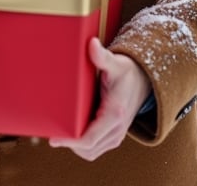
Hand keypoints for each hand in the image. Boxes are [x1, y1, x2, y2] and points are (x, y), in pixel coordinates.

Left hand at [48, 36, 151, 160]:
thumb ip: (102, 56)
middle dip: (69, 144)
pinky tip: (72, 131)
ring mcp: (116, 135)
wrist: (143, 81)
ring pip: (91, 152)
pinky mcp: (113, 136)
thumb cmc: (127, 72)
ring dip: (75, 145)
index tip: (53, 139)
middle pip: (88, 149)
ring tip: (61, 130)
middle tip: (52, 130)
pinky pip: (95, 148)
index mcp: (114, 114)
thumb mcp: (116, 62)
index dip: (69, 142)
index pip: (89, 138)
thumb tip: (92, 44)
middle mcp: (116, 130)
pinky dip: (83, 144)